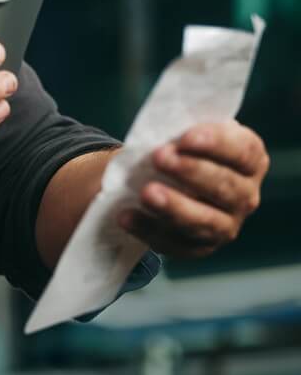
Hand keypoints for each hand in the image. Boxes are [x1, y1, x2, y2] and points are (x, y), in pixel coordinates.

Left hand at [119, 120, 268, 257]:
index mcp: (249, 162)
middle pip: (225, 186)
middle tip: (159, 157)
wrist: (161, 179)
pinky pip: (175, 242)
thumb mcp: (185, 133)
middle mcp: (245, 196)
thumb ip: (182, 130)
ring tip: (146, 193)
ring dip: (174, 206)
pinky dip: (148, 228)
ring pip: (205, 221)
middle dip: (191, 171)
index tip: (186, 137)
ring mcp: (225, 225)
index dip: (217, 144)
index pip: (244, 152)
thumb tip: (163, 128)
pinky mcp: (198, 247)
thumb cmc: (179, 148)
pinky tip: (125, 216)